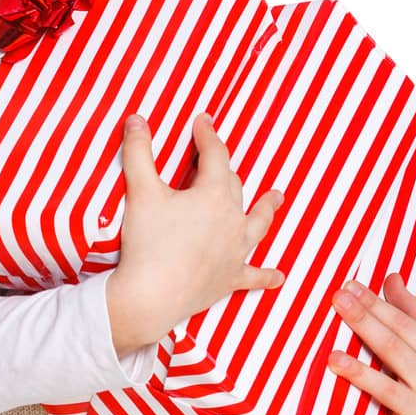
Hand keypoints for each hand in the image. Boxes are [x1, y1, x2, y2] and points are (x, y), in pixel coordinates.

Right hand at [106, 113, 284, 354]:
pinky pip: (254, 276)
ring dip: (267, 211)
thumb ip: (138, 151)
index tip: (203, 122)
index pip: (215, 155)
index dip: (208, 135)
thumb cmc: (147, 242)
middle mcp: (233, 221)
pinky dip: (267, 275)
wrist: (152, 295)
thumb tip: (136, 119)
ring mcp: (236, 252)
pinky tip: (279, 276)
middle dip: (224, 170)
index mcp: (215, 196)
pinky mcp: (230, 278)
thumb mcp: (140, 191)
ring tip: (277, 200)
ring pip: (258, 225)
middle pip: (234, 186)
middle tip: (214, 160)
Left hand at [328, 274, 415, 414]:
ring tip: (333, 358)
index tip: (349, 286)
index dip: (377, 305)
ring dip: (360, 375)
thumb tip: (391, 277)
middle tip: (336, 301)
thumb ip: (414, 314)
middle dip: (365, 323)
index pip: (405, 326)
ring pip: (389, 391)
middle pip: (394, 350)